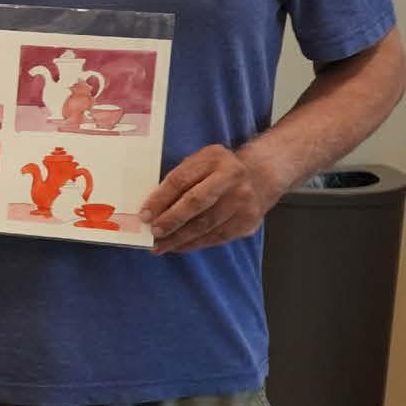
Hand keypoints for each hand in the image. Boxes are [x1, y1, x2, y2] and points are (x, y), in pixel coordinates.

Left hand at [142, 144, 286, 254]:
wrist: (261, 175)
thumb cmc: (219, 169)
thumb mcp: (200, 162)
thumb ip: (180, 178)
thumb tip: (152, 207)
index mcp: (214, 159)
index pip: (181, 180)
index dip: (160, 199)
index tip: (144, 214)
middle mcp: (232, 179)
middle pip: (196, 204)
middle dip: (171, 221)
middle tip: (153, 233)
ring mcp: (243, 202)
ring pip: (206, 225)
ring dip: (179, 238)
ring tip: (161, 246)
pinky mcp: (248, 221)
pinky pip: (217, 237)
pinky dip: (195, 244)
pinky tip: (179, 246)